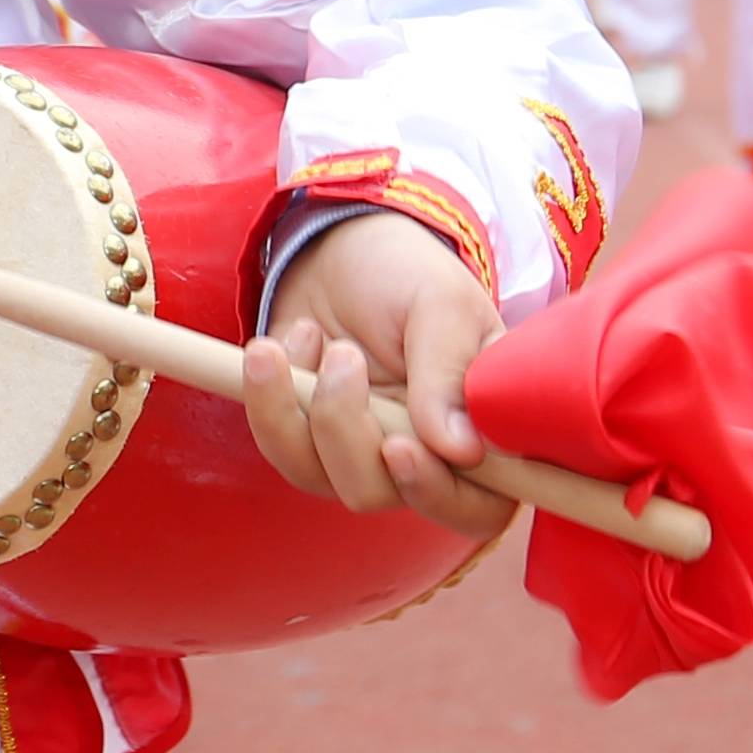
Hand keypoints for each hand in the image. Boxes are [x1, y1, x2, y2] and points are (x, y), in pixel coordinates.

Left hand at [238, 210, 518, 547]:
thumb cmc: (409, 274)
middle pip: (381, 493)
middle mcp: (421, 455)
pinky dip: (273, 394)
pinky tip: (296, 337)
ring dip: (300, 409)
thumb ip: (450, 373)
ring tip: (310, 332)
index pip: (479, 507)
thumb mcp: (441, 304)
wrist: (343, 245)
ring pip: (321, 478)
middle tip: (344, 356)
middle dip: (347, 431)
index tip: (398, 447)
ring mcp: (359, 450)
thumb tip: (461, 451)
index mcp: (478, 432)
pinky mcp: (305, 436)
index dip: (437, 494)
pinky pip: (279, 446)